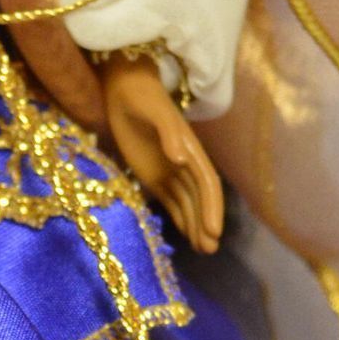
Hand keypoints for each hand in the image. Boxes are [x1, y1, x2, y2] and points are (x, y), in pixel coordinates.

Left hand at [97, 53, 224, 256]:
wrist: (124, 89)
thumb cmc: (142, 96)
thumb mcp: (154, 110)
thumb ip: (168, 132)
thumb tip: (182, 158)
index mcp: (190, 149)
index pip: (206, 183)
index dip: (212, 206)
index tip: (214, 230)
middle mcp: (184, 164)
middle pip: (200, 198)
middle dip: (206, 222)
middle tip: (209, 249)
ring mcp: (169, 171)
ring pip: (188, 203)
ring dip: (196, 225)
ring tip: (202, 250)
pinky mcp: (153, 175)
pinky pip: (170, 201)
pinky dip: (180, 218)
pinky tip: (186, 237)